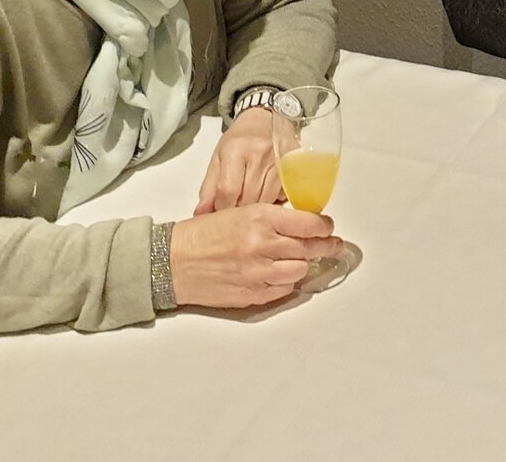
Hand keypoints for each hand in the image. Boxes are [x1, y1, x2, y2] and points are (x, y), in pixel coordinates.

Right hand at [170, 203, 340, 308]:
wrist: (171, 262)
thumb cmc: (201, 235)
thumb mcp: (237, 212)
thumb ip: (269, 218)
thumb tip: (299, 224)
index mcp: (260, 217)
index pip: (309, 223)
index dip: (324, 226)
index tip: (328, 227)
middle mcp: (262, 244)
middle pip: (310, 248)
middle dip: (326, 246)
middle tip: (334, 245)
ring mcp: (258, 271)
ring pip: (300, 270)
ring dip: (302, 264)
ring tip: (301, 259)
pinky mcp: (252, 293)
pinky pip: (284, 290)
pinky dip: (286, 282)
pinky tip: (280, 274)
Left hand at [194, 108, 280, 213]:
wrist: (264, 121)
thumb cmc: (239, 140)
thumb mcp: (218, 158)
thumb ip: (209, 187)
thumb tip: (201, 213)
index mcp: (235, 150)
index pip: (228, 190)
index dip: (221, 208)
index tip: (219, 214)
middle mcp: (259, 154)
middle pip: (248, 198)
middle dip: (238, 210)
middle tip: (233, 211)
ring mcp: (278, 161)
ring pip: (265, 199)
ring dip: (255, 207)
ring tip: (247, 204)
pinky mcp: (291, 168)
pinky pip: (281, 195)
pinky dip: (271, 201)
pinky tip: (264, 197)